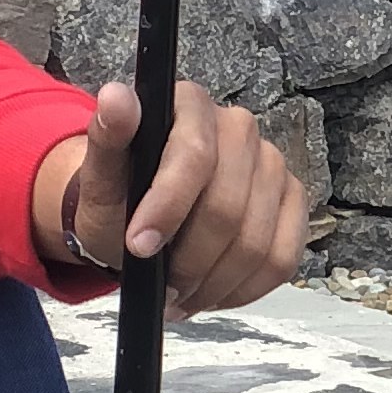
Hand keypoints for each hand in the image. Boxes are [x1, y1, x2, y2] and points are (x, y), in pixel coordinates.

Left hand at [32, 79, 309, 318]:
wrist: (136, 219)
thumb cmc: (119, 196)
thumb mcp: (99, 176)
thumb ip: (106, 139)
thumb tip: (116, 97)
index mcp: (191, 107)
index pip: (194, 156)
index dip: (168, 207)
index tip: (138, 246)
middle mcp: (239, 128)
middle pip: (227, 208)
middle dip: (189, 259)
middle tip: (160, 286)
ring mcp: (271, 164)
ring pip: (255, 241)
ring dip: (213, 281)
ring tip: (180, 294)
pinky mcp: (291, 201)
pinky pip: (282, 258)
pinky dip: (244, 288)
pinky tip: (212, 293)